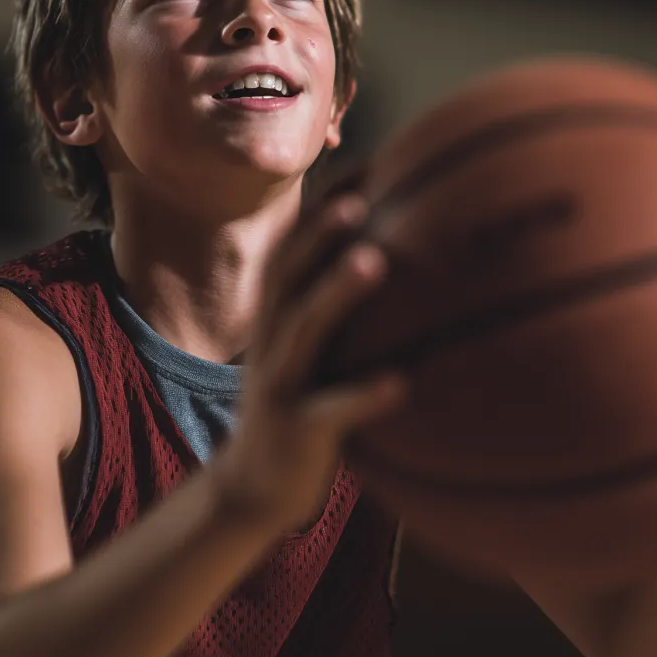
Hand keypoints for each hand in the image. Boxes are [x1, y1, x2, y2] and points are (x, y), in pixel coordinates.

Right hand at [210, 191, 407, 535]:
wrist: (254, 488)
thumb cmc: (302, 406)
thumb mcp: (310, 353)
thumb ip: (337, 312)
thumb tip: (396, 265)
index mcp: (276, 319)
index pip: (293, 250)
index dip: (322, 209)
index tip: (367, 169)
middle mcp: (271, 341)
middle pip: (288, 275)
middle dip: (319, 234)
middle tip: (358, 199)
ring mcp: (279, 385)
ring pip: (304, 330)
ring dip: (337, 292)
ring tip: (375, 261)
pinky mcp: (297, 430)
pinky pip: (331, 410)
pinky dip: (364, 395)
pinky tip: (402, 383)